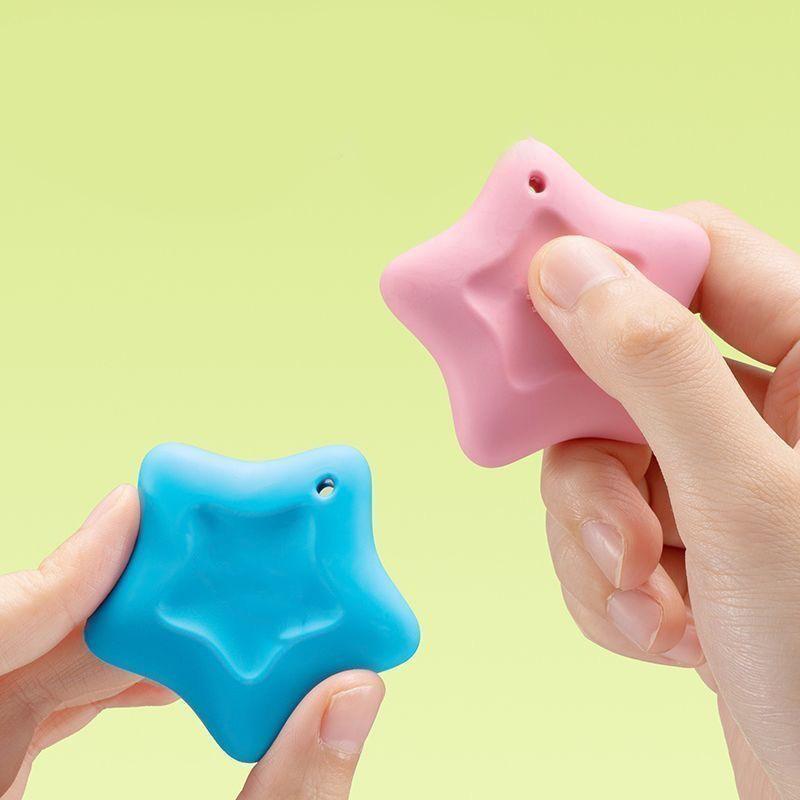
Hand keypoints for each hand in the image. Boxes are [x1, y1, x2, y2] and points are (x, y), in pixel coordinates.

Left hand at [0, 487, 384, 799]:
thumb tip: (356, 691)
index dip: (53, 576)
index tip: (135, 514)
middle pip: (15, 649)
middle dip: (119, 604)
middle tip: (213, 571)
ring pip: (26, 669)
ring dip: (120, 639)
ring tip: (210, 623)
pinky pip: (34, 704)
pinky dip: (104, 681)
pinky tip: (170, 679)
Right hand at [529, 204, 799, 799]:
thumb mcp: (741, 495)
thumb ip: (653, 365)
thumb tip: (569, 268)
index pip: (698, 255)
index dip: (609, 259)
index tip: (522, 282)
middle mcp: (768, 417)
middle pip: (623, 370)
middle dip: (593, 454)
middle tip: (601, 513)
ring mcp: (721, 484)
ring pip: (597, 458)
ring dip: (598, 538)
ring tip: (647, 599)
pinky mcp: (686, 545)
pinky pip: (601, 526)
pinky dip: (608, 585)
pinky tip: (664, 634)